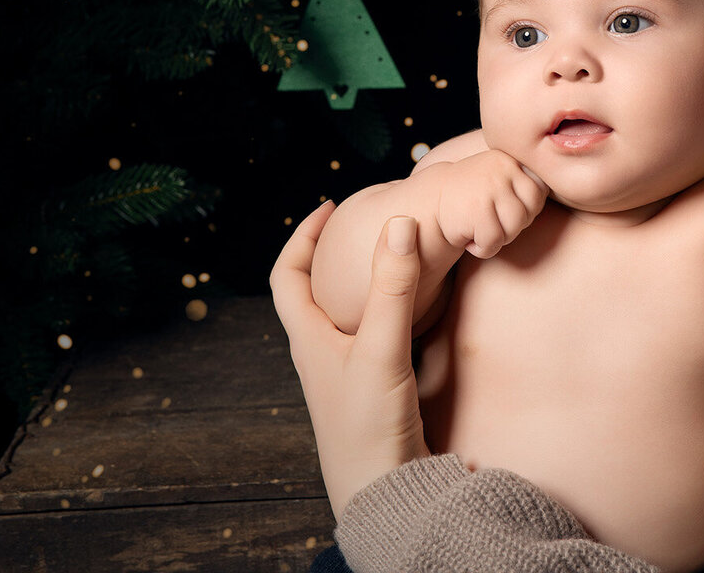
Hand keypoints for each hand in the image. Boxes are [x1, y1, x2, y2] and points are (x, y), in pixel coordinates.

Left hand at [271, 204, 429, 517]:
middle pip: (313, 291)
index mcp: (308, 339)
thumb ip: (394, 288)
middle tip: (364, 226)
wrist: (384, 495)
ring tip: (390, 259)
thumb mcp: (382, 349)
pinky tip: (416, 312)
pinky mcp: (372, 390)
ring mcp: (345, 373)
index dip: (302, 237)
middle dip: (334, 254)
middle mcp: (321, 353)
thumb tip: (400, 224)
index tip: (330, 207)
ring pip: (344, 314)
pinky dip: (387, 312)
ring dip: (362, 283)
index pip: (287, 276)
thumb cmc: (369, 427)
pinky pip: (372, 336)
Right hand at [434, 149, 547, 257]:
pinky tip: (467, 236)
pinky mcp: (476, 208)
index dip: (523, 209)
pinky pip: (494, 241)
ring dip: (497, 237)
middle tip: (488, 220)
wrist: (429, 203)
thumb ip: (524, 184)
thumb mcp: (499, 180)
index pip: (539, 193)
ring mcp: (489, 186)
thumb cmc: (472, 198)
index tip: (500, 208)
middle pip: (529, 212)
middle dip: (512, 225)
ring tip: (478, 227)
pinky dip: (482, 248)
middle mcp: (501, 168)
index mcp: (510, 159)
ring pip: (514, 228)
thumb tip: (570, 192)